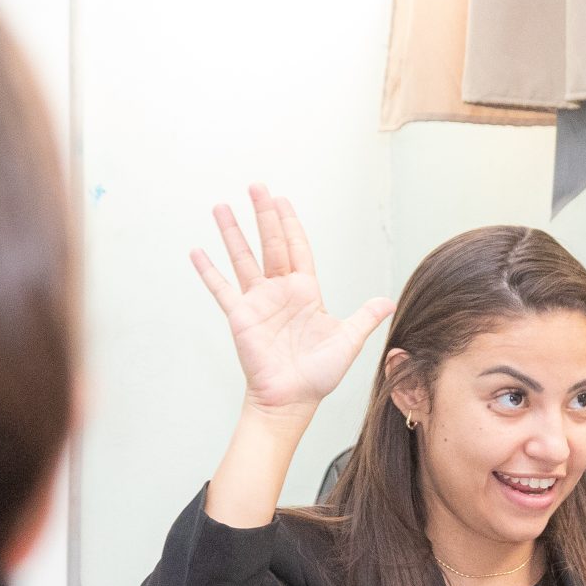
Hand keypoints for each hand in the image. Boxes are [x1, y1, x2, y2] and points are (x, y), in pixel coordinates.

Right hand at [191, 185, 392, 424]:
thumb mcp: (347, 341)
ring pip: (243, 259)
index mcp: (305, 292)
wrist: (292, 400)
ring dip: (232, 232)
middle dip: (263, 214)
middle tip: (256, 186)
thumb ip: (364, 318)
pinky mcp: (240, 316)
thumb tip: (388, 301)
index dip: (290, 223)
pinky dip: (209, 271)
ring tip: (221, 207)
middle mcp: (280, 292)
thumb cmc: (318, 375)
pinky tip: (197, 251)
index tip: (281, 200)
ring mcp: (258, 302)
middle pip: (271, 244)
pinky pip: (221, 289)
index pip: (297, 248)